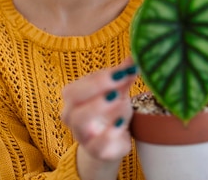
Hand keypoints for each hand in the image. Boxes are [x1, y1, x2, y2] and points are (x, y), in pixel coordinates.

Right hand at [61, 58, 137, 178]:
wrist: (112, 141)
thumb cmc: (111, 111)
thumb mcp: (118, 90)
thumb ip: (123, 74)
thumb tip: (135, 56)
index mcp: (74, 98)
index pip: (78, 84)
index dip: (98, 77)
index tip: (121, 71)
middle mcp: (73, 116)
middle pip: (72, 98)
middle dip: (95, 87)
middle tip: (119, 81)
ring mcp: (83, 135)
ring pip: (79, 120)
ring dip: (98, 106)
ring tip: (118, 98)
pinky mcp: (97, 151)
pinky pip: (97, 145)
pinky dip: (109, 133)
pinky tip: (122, 123)